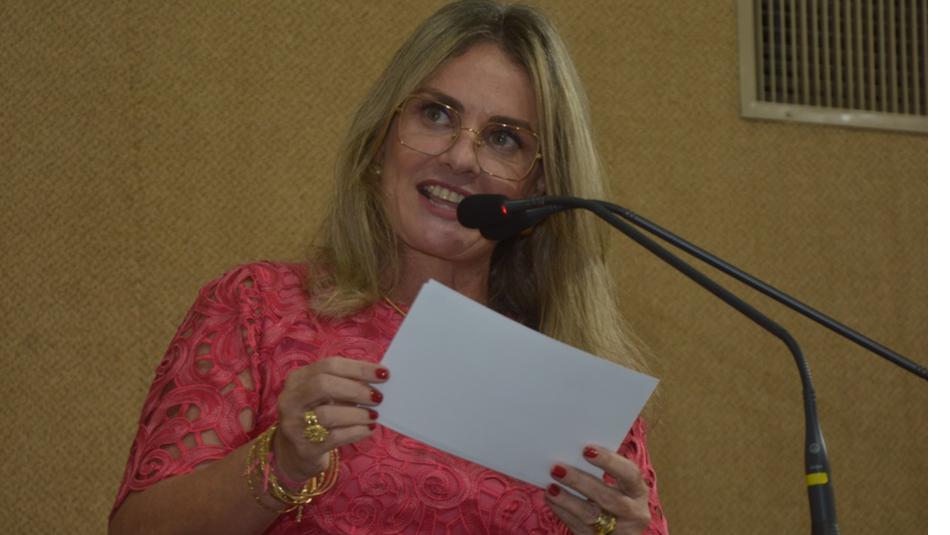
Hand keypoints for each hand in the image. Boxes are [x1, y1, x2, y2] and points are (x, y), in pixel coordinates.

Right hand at [271, 356, 387, 480]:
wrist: (295, 451)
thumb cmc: (317, 414)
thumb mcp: (324, 395)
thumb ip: (345, 383)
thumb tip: (378, 378)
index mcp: (298, 378)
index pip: (329, 365)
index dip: (358, 368)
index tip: (383, 374)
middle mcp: (291, 399)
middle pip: (323, 385)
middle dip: (356, 390)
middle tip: (378, 397)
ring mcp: (294, 424)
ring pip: (328, 414)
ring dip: (357, 414)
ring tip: (374, 416)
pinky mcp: (304, 447)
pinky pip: (334, 437)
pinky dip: (356, 432)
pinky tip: (368, 429)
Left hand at [545, 445, 650, 533]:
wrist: (620, 532)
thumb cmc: (617, 499)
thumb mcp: (621, 487)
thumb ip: (606, 471)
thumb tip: (575, 451)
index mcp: (639, 492)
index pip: (629, 474)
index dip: (609, 461)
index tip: (586, 450)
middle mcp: (634, 513)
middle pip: (607, 497)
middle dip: (580, 481)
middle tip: (557, 468)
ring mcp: (620, 531)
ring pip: (591, 516)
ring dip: (567, 500)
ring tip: (551, 487)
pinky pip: (579, 528)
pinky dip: (563, 512)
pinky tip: (552, 500)